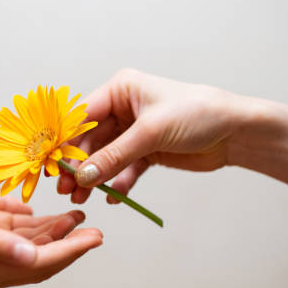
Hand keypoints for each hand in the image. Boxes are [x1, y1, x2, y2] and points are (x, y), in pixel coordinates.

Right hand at [0, 173, 102, 287]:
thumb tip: (31, 256)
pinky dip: (36, 222)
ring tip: (78, 216)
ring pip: (32, 242)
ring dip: (56, 230)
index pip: (40, 264)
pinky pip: (17, 229)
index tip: (94, 239)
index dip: (70, 252)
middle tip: (95, 229)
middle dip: (70, 242)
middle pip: (41, 255)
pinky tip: (50, 214)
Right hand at [58, 68, 242, 203]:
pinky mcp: (147, 150)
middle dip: (78, 164)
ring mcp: (134, 130)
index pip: (83, 115)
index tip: (50, 164)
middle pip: (90, 139)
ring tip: (81, 198)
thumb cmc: (197, 114)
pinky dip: (117, 182)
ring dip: (94, 177)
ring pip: (105, 156)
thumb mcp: (151, 132)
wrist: (236, 132)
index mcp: (121, 89)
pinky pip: (124, 168)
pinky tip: (112, 197)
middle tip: (65, 188)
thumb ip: (114, 155)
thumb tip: (82, 175)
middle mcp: (124, 107)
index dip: (65, 140)